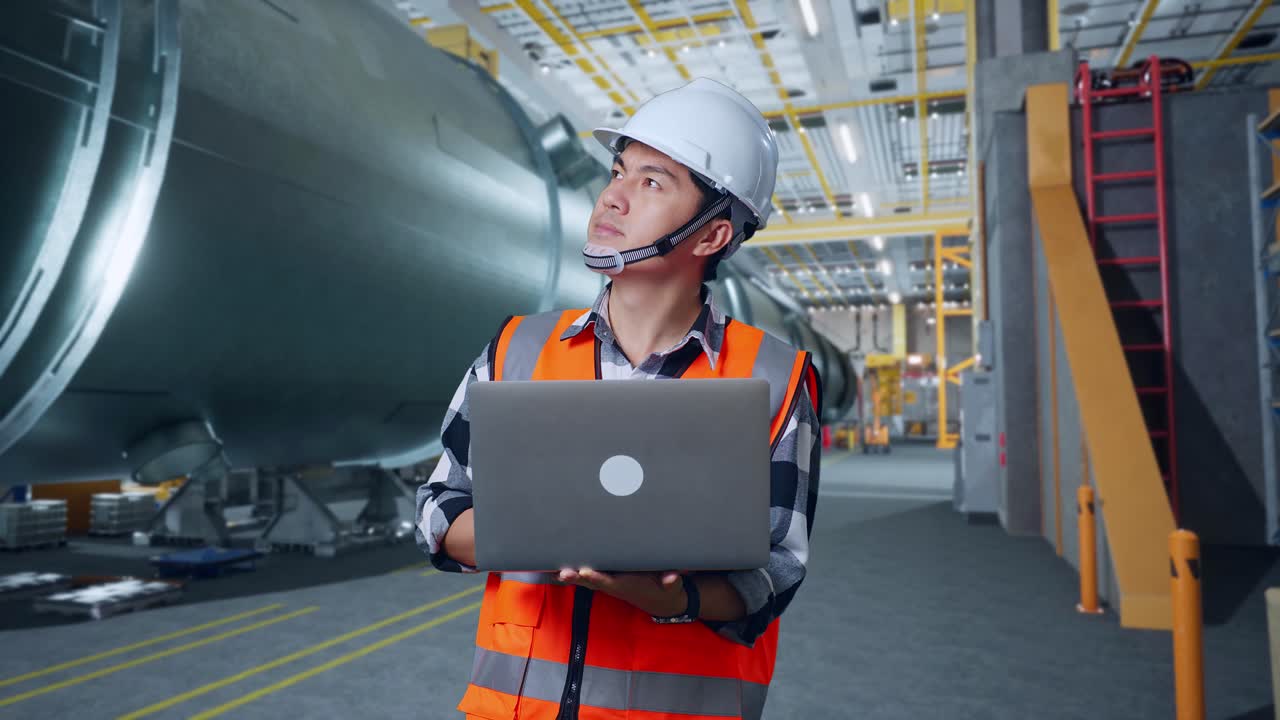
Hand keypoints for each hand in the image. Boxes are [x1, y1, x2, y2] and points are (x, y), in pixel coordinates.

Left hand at [558, 567, 688, 617]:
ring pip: (584, 578)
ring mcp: (607, 582)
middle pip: (590, 581)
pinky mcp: (605, 579)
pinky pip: (586, 575)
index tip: (586, 571)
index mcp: (626, 585)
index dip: (597, 577)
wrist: (660, 601)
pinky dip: (572, 573)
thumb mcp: (672, 585)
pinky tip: (556, 567)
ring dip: (569, 575)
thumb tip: (672, 578)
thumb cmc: (665, 588)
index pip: (608, 581)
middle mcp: (613, 585)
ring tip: (550, 569)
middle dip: (576, 577)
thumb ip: (671, 580)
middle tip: (562, 573)